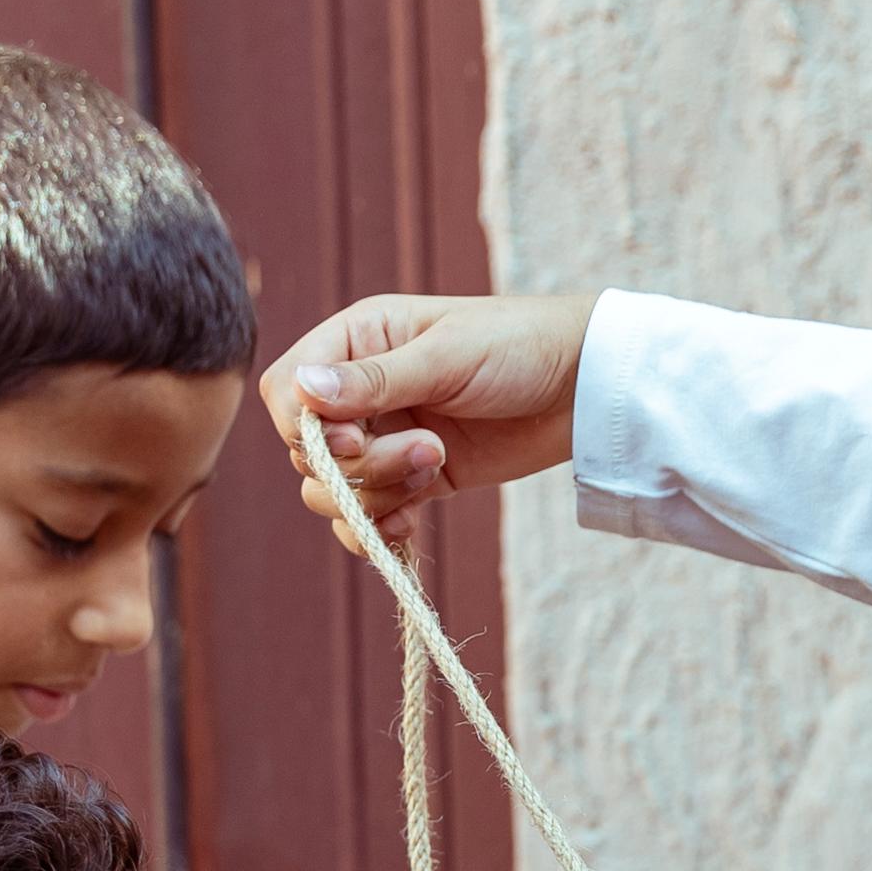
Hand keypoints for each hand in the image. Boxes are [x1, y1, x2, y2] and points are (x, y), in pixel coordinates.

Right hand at [261, 293, 599, 549]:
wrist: (583, 388)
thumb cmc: (519, 347)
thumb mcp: (446, 358)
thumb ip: (374, 381)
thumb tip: (304, 391)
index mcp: (359, 340)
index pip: (287, 390)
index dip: (301, 428)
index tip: (347, 442)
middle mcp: (362, 391)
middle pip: (305, 451)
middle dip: (358, 465)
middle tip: (425, 449)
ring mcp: (385, 437)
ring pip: (333, 491)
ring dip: (377, 494)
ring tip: (437, 465)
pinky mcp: (413, 479)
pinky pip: (367, 518)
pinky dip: (380, 530)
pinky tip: (411, 524)